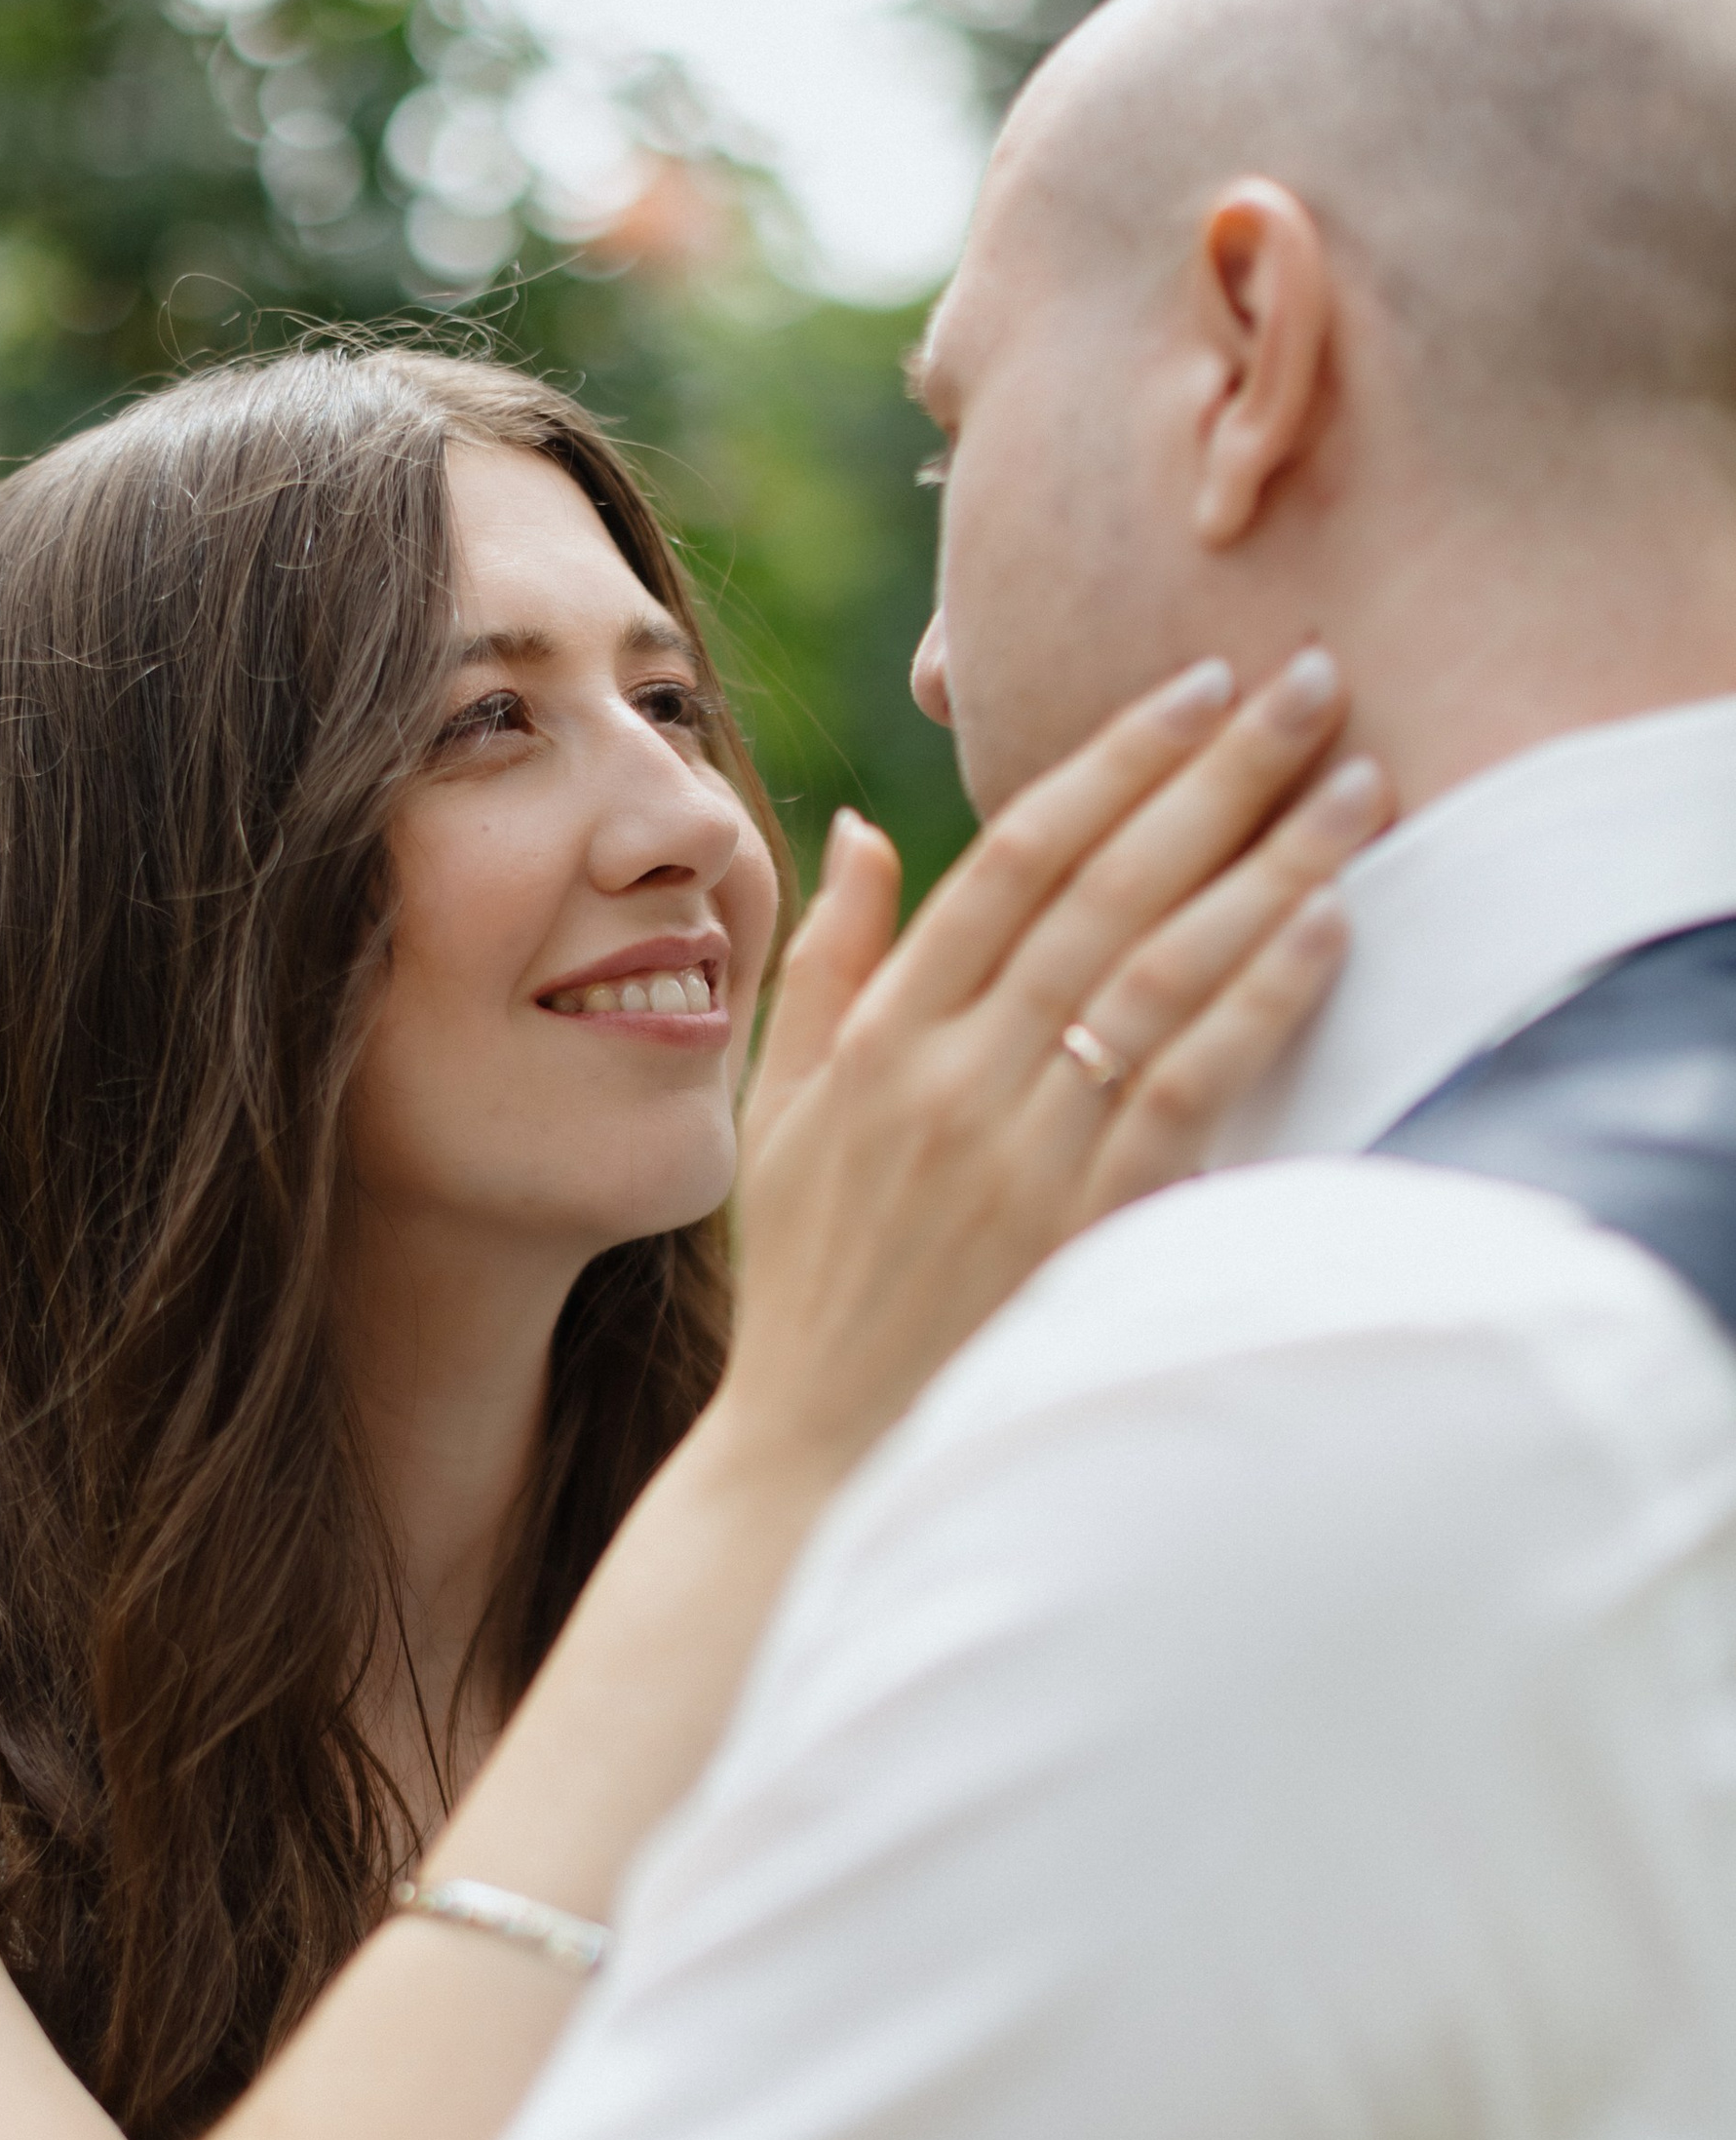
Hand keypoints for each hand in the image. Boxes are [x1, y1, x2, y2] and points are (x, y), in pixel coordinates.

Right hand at [719, 646, 1383, 1487]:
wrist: (825, 1454)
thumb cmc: (809, 1281)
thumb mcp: (782, 1112)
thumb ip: (828, 967)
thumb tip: (874, 831)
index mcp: (880, 1037)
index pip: (1012, 859)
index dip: (1112, 762)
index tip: (1195, 685)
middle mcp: (951, 1078)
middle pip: (1106, 890)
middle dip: (1218, 775)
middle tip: (1311, 685)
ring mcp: (1020, 1153)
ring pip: (1161, 973)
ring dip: (1269, 868)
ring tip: (1357, 788)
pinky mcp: (1082, 1228)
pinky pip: (1188, 1088)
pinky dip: (1259, 1001)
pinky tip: (1326, 929)